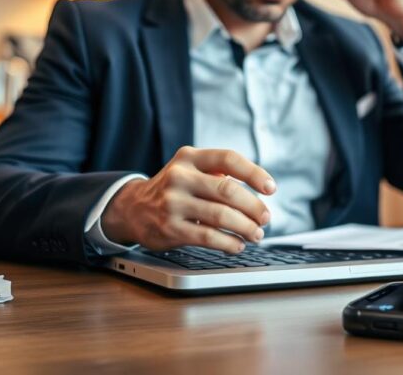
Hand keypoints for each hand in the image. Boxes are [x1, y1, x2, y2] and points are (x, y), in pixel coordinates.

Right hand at [101, 147, 275, 253]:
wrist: (132, 208)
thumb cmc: (175, 188)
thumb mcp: (191, 169)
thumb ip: (220, 173)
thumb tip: (260, 193)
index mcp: (190, 157)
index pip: (229, 159)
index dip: (254, 173)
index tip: (271, 189)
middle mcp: (179, 176)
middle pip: (228, 190)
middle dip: (254, 207)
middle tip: (266, 218)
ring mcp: (172, 203)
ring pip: (221, 216)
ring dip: (245, 227)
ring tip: (256, 234)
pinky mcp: (170, 228)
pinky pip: (208, 236)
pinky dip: (229, 242)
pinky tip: (237, 244)